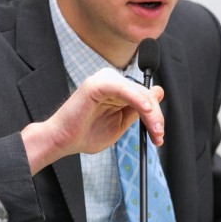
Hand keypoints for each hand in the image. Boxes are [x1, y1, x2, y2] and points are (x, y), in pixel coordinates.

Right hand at [21, 68, 164, 173]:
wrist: (62, 141)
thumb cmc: (86, 133)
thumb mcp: (119, 124)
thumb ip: (138, 110)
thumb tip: (158, 92)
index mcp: (116, 89)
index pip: (145, 96)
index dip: (156, 115)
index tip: (158, 135)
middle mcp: (111, 80)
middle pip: (144, 94)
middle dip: (156, 117)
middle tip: (158, 136)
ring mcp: (103, 80)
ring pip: (138, 92)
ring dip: (151, 113)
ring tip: (155, 131)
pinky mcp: (96, 84)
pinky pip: (123, 89)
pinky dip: (137, 99)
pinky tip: (146, 110)